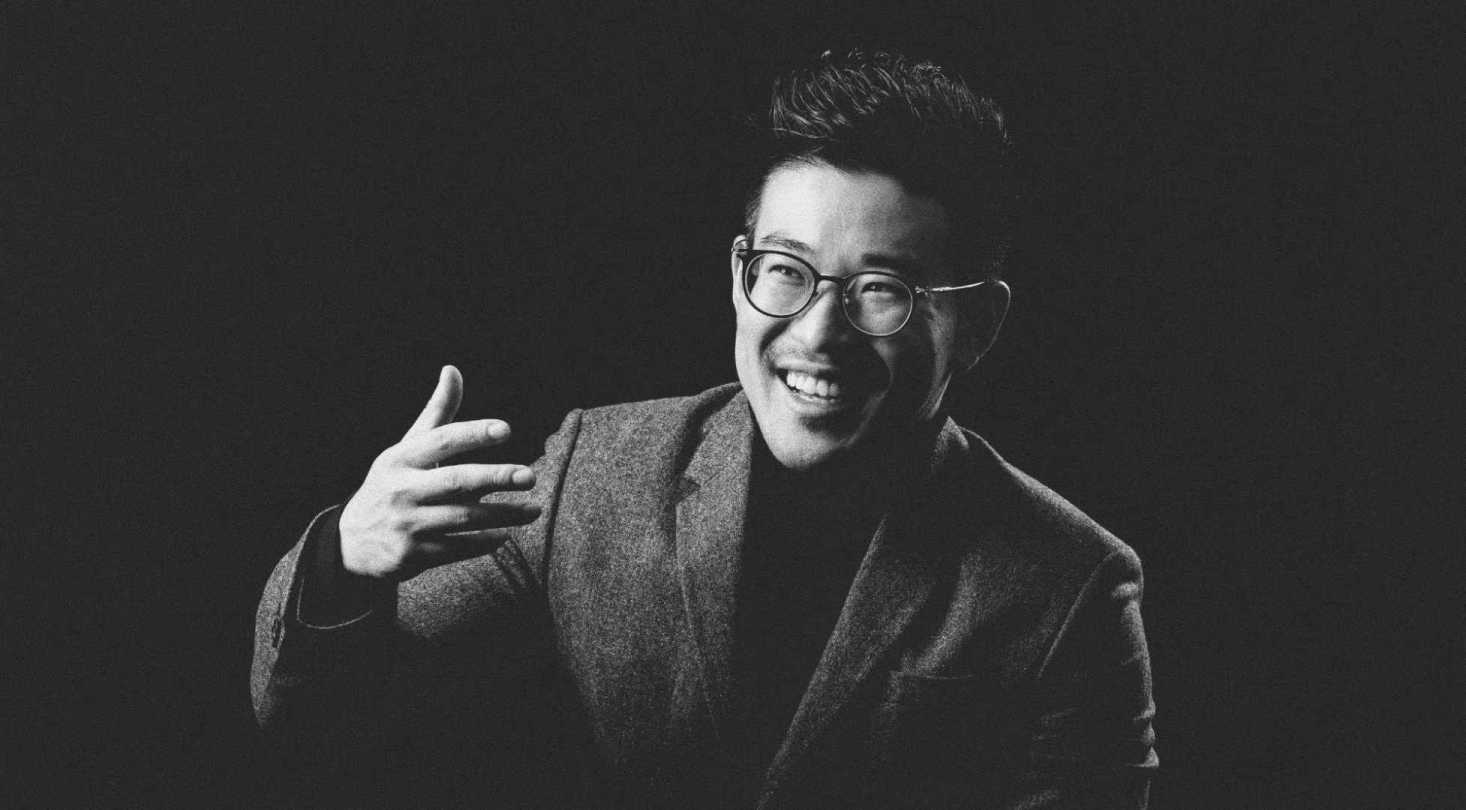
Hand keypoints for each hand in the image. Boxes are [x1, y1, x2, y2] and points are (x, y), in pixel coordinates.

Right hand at [338, 365, 540, 580]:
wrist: (352, 542)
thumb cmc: (393, 484)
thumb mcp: (407, 448)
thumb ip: (437, 413)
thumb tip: (453, 370)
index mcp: (401, 458)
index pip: (441, 440)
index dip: (473, 434)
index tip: (505, 430)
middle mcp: (402, 489)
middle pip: (456, 481)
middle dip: (495, 477)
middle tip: (529, 475)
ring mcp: (407, 524)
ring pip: (463, 518)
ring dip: (503, 514)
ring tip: (534, 509)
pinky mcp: (412, 555)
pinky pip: (456, 549)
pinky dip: (482, 543)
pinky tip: (506, 535)